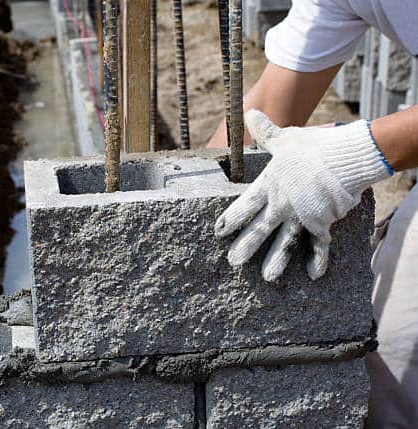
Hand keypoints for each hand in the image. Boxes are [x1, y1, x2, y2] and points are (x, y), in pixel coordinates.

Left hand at [215, 110, 390, 280]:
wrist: (347, 156)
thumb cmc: (314, 146)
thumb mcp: (285, 138)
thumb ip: (265, 132)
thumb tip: (249, 114)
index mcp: (270, 186)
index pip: (244, 206)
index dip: (231, 220)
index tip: (219, 232)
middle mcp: (282, 204)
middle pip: (260, 230)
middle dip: (245, 247)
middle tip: (233, 263)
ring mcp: (302, 216)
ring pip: (285, 243)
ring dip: (276, 260)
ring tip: (267, 277)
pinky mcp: (324, 222)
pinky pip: (319, 244)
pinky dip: (317, 260)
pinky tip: (312, 275)